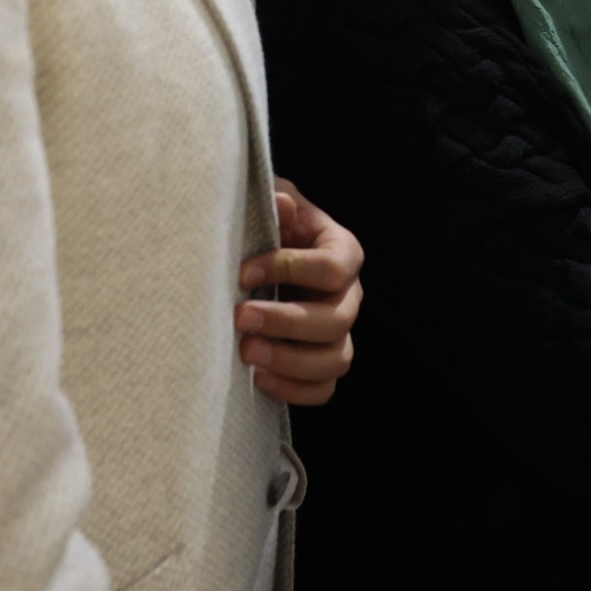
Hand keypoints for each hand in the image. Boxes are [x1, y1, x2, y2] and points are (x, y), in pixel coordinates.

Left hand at [235, 180, 364, 406]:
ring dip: (291, 360)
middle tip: (240, 317)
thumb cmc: (267, 227)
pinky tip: (258, 378)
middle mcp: (349, 295)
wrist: (259, 259)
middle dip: (286, 321)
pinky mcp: (322, 363)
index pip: (332, 268)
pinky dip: (295, 390)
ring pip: (336, 358)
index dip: (289, 270)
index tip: (242, 272)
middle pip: (337, 319)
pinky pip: (324, 389)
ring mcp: (339, 333)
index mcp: (343, 252)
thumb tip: (282, 203)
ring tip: (246, 353)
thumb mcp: (270, 204)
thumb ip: (276, 200)